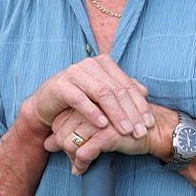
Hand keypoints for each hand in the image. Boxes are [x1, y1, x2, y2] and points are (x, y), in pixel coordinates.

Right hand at [19, 55, 153, 142]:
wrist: (45, 104)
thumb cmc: (77, 100)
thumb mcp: (101, 95)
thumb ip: (121, 90)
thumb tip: (145, 91)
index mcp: (103, 63)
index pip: (128, 84)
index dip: (141, 105)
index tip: (150, 124)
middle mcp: (90, 64)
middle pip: (117, 90)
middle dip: (132, 113)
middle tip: (140, 131)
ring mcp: (74, 73)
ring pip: (102, 94)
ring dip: (117, 114)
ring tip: (126, 131)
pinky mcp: (61, 86)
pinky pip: (81, 100)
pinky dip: (93, 113)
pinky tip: (103, 125)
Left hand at [45, 108, 156, 174]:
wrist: (152, 131)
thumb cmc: (120, 130)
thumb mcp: (91, 130)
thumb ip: (68, 133)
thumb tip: (46, 143)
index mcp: (84, 102)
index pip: (57, 124)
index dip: (61, 139)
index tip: (73, 150)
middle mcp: (88, 108)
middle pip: (61, 133)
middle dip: (66, 151)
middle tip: (76, 160)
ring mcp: (97, 120)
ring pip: (69, 143)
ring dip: (72, 159)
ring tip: (80, 165)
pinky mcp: (106, 134)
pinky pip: (83, 153)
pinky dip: (80, 164)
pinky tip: (82, 170)